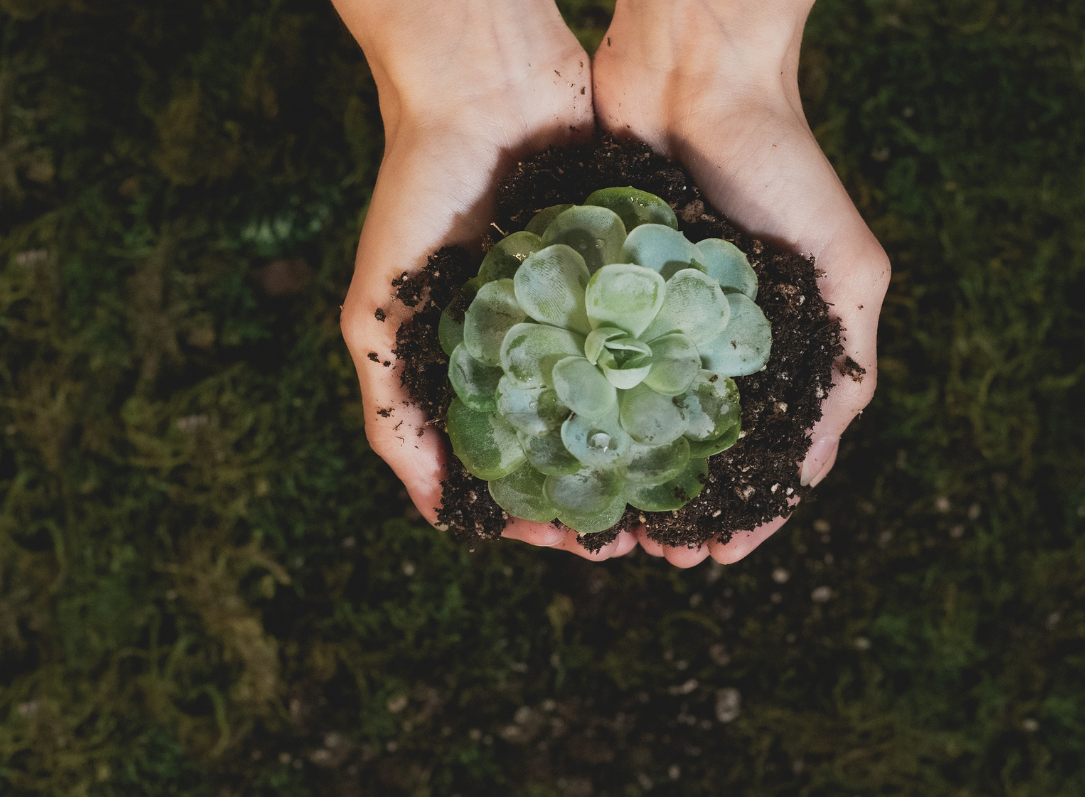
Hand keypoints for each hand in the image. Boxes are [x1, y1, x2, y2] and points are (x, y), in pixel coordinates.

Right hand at [334, 0, 637, 559]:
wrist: (485, 85)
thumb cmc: (417, 195)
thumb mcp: (379, 311)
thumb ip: (391, 407)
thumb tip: (435, 514)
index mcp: (479, 364)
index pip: (513, 462)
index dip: (539, 510)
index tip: (573, 542)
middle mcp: (538, 343)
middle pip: (580, 439)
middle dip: (608, 492)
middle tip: (643, 532)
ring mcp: (588, 308)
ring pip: (629, 397)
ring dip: (651, 450)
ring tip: (681, 491)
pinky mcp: (631, 269)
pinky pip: (663, 335)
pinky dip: (680, 378)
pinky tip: (705, 416)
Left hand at [592, 0, 890, 566]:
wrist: (694, 77)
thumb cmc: (782, 166)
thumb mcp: (847, 266)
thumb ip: (847, 358)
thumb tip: (818, 461)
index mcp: (783, 345)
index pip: (770, 451)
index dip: (750, 509)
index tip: (718, 555)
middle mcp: (720, 341)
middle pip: (700, 448)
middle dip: (680, 506)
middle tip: (653, 554)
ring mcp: (661, 318)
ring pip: (641, 419)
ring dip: (629, 475)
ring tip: (607, 523)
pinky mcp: (608, 290)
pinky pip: (594, 363)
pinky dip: (586, 412)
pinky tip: (569, 451)